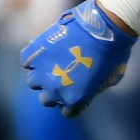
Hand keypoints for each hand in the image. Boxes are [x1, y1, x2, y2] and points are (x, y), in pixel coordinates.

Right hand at [20, 0, 134, 115]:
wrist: (104, 28)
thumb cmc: (113, 54)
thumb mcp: (109, 80)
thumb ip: (91, 90)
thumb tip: (84, 92)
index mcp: (74, 100)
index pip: (67, 111)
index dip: (73, 102)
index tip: (76, 91)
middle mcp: (54, 90)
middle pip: (46, 100)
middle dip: (54, 91)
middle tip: (63, 77)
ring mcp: (41, 72)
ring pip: (33, 82)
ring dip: (41, 75)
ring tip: (53, 63)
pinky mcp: (34, 53)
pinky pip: (26, 60)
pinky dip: (34, 57)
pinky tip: (46, 51)